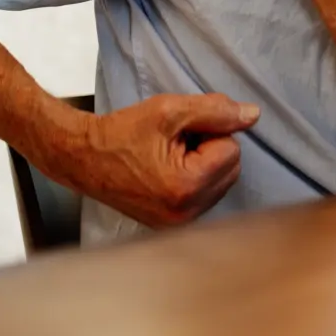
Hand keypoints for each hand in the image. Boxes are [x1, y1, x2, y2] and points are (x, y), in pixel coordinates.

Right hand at [42, 93, 258, 228]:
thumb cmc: (121, 133)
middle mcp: (186, 213)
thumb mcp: (169, 111)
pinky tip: (167, 171)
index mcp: (185, 187)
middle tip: (173, 143)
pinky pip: (206, 195)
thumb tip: (253, 114)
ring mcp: (179, 224)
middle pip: (231, 168)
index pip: (232, 149)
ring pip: (222, 182)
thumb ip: (216, 111)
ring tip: (167, 157)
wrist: (82, 158)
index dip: (208, 132)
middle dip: (209, 149)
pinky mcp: (173, 225)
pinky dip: (195, 178)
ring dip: (203, 163)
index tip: (177, 134)